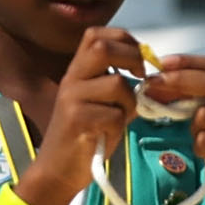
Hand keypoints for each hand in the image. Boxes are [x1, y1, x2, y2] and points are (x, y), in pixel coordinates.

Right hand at [14, 28, 140, 204]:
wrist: (56, 170)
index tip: (138, 59)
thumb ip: (114, 83)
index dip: (124, 39)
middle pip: (103, 48)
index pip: (96, 35)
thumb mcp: (95, 102)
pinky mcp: (77, 121)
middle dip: (132, 59)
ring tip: (120, 119)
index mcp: (77, 71)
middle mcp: (71, 79)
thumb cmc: (84, 136)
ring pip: (117, 84)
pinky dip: (119, 126)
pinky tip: (108, 135)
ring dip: (129, 103)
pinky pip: (115, 114)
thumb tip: (149, 71)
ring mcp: (72, 99)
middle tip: (142, 77)